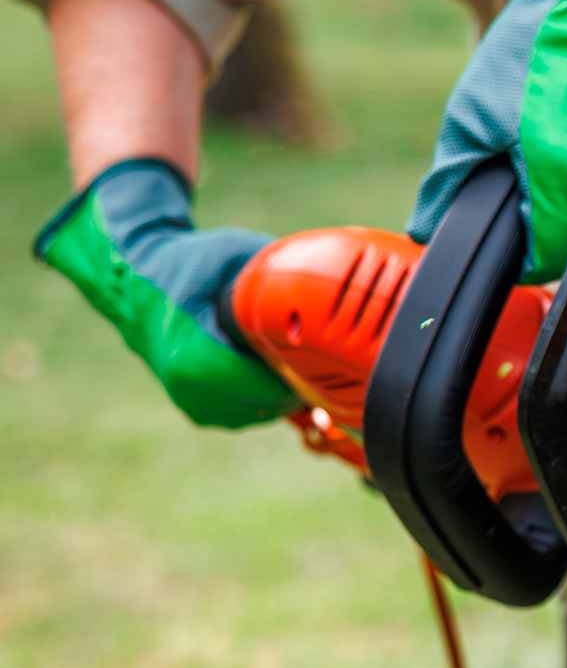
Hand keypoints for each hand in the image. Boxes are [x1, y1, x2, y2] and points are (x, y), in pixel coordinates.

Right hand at [34, 158, 296, 427]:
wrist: (135, 276)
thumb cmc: (193, 261)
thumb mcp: (236, 255)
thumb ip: (279, 276)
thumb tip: (330, 287)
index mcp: (197, 355)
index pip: (272, 387)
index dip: (304, 370)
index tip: (323, 345)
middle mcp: (190, 388)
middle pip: (272, 403)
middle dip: (299, 378)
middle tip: (316, 346)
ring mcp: (192, 403)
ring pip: (263, 411)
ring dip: (283, 387)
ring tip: (287, 348)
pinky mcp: (197, 409)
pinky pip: (248, 412)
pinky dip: (265, 393)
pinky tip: (266, 361)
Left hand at [406, 0, 566, 283]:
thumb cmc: (531, 55)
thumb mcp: (470, 117)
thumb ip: (449, 182)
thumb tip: (428, 230)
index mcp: (557, 182)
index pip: (539, 263)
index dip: (514, 255)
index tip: (502, 234)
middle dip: (541, 228)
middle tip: (520, 184)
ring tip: (548, 157)